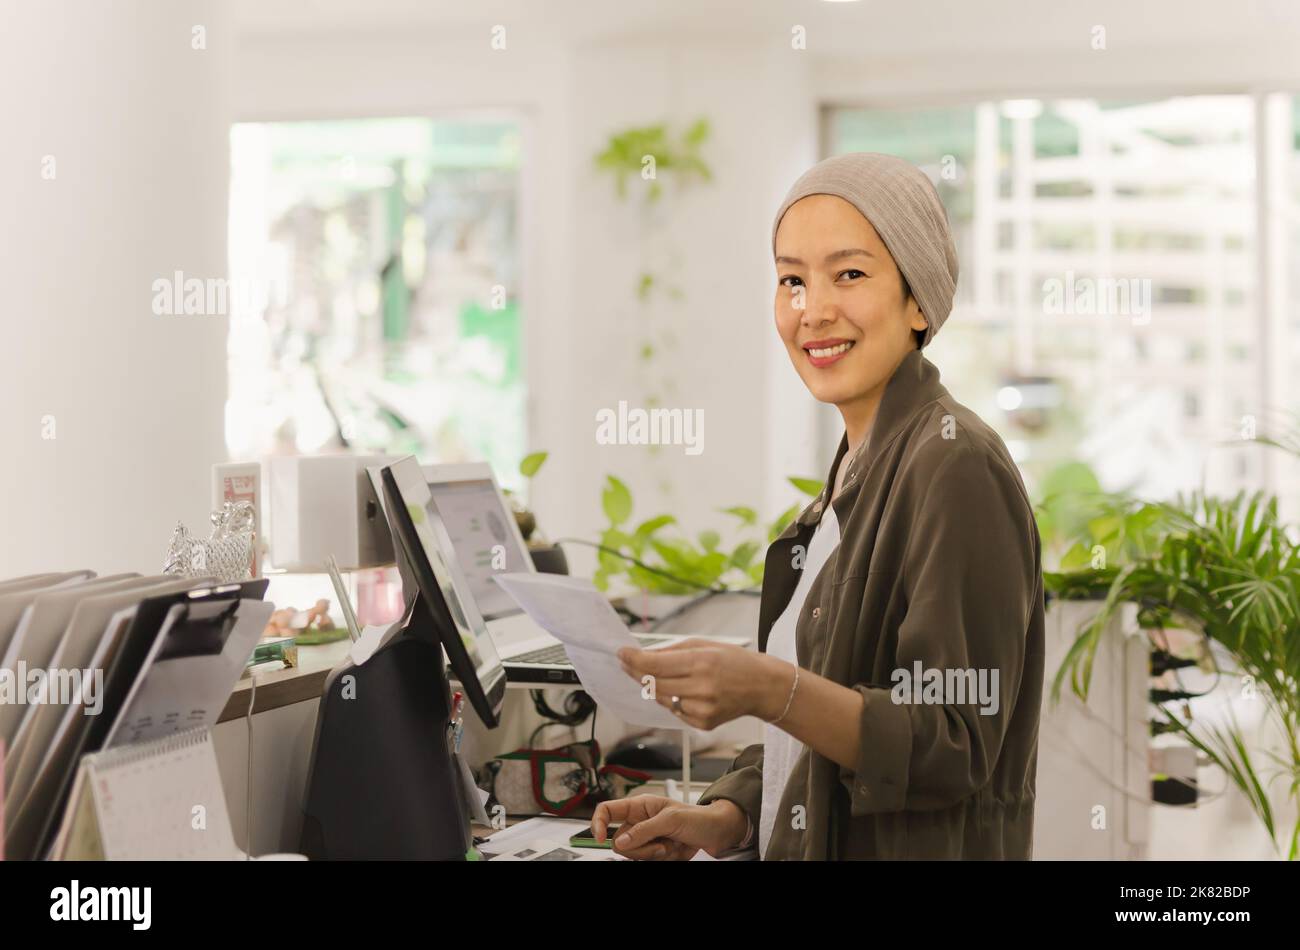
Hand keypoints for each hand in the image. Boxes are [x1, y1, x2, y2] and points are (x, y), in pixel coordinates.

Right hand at [592, 795, 748, 859]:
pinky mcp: (655, 853)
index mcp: (640, 806)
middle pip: (619, 840)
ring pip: (632, 854)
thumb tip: (620, 841)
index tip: (600, 838)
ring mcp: (647, 839)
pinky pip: (646, 861)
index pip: (608, 811)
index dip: (598, 823)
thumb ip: (644, 830)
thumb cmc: (698, 817)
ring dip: (652, 854)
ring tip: (670, 845)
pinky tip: (673, 851)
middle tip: (660, 842)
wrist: (718, 834)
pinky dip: (661, 860)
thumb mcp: (671, 819)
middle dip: (638, 846)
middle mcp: (640, 823)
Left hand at [618, 639, 792, 729]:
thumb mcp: (704, 645)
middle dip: (636, 672)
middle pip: (654, 683)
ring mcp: (702, 709)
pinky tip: (679, 690)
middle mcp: (701, 688)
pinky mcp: (704, 723)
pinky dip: (670, 700)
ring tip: (651, 674)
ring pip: (661, 699)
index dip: (634, 660)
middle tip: (626, 663)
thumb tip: (642, 656)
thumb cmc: (733, 661)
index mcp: (702, 663)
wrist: (762, 687)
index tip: (621, 653)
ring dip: (652, 687)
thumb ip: (672, 651)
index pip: (656, 665)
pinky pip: (674, 711)